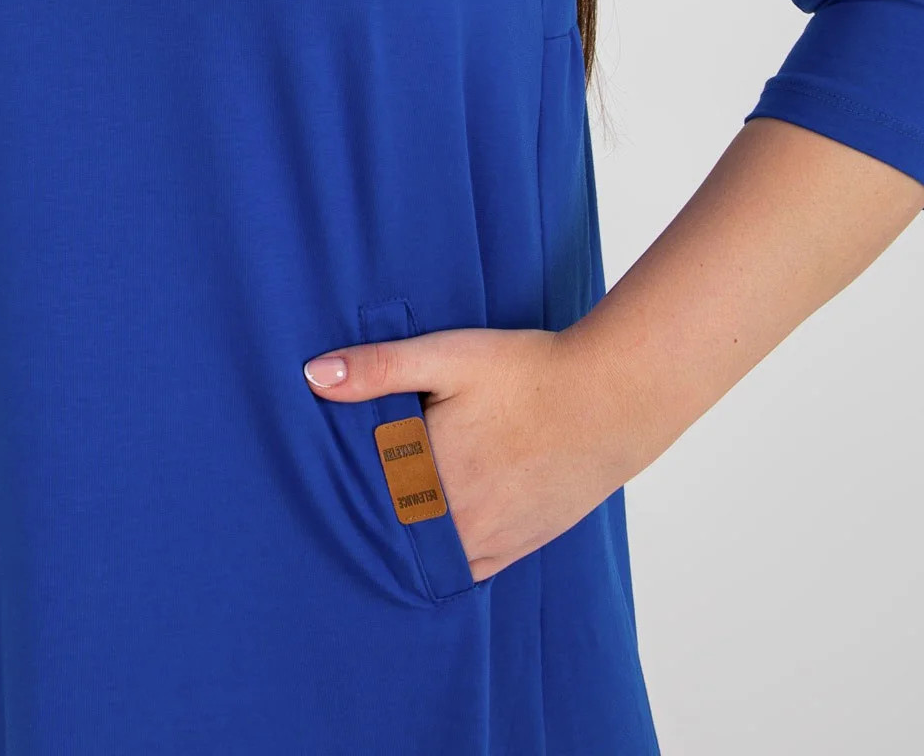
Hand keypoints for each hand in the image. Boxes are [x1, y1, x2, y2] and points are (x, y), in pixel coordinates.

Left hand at [301, 323, 630, 582]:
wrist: (610, 398)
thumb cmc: (527, 371)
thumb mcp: (448, 355)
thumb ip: (380, 368)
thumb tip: (312, 376)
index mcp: (428, 475)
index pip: (358, 496)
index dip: (335, 484)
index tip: (316, 470)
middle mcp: (454, 520)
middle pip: (389, 530)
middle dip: (365, 512)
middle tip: (342, 492)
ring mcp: (488, 540)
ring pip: (423, 556)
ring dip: (401, 538)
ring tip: (383, 509)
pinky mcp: (515, 546)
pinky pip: (462, 568)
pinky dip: (439, 556)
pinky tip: (427, 534)